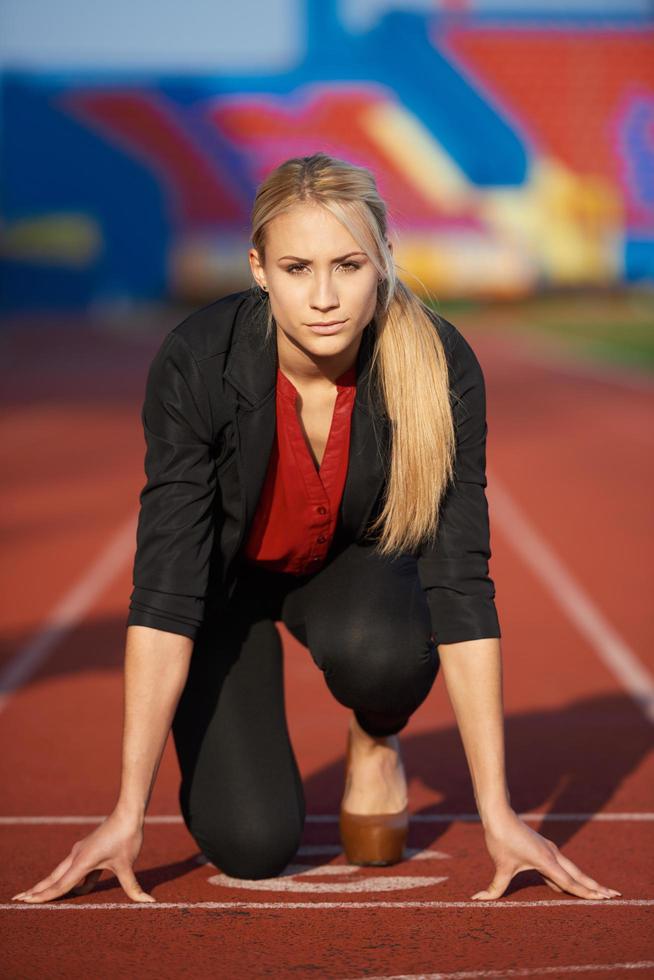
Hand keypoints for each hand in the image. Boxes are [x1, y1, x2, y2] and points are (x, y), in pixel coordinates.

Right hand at [11, 809, 154, 903]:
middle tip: (17, 899)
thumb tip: (149, 901)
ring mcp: (81, 852)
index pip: (60, 885)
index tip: (27, 902)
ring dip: (51, 885)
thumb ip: (134, 887)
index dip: (44, 896)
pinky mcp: (88, 851)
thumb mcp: (128, 865)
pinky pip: (76, 870)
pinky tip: (81, 889)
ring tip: (36, 895)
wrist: (128, 813)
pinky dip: (73, 880)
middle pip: (52, 878)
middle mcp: (76, 856)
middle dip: (36, 890)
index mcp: (82, 861)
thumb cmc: (126, 837)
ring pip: (61, 873)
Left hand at [471, 808, 621, 900]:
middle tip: (614, 895)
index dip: (586, 893)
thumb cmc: (501, 839)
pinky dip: (571, 876)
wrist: (499, 814)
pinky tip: (568, 884)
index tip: (602, 899)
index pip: (570, 883)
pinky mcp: (544, 849)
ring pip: (572, 869)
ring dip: (586, 880)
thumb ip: (494, 888)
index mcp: (547, 861)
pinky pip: (561, 866)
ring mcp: (550, 851)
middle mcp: (553, 855)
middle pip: (579, 875)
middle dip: (595, 887)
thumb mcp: (500, 866)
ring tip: (600, 891)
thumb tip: (477, 900)